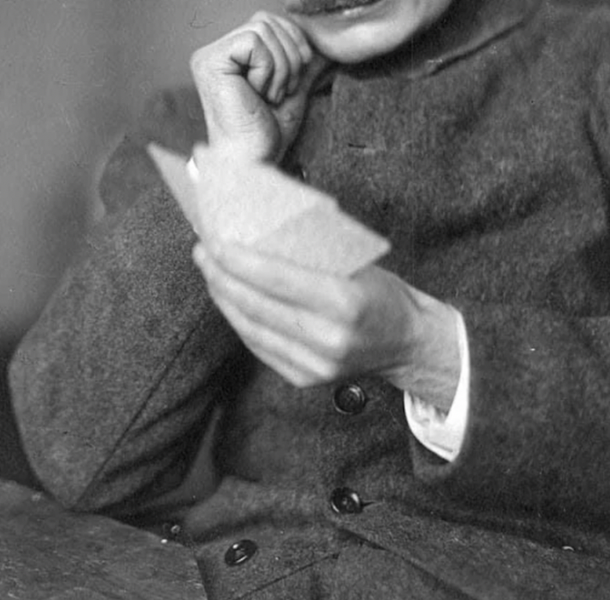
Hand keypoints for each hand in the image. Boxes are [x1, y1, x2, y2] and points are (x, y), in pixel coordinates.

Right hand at [190, 12, 325, 163]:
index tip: (289, 85)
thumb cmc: (269, 130)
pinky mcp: (210, 63)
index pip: (270, 20)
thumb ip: (304, 60)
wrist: (255, 159)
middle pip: (267, 19)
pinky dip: (267, 69)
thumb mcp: (294, 87)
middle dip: (289, 55)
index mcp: (231, 53)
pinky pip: (253, 41)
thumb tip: (327, 41)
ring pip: (262, 28)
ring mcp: (209, 56)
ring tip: (270, 95)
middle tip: (280, 92)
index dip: (293, 45)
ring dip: (280, 66)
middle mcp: (214, 51)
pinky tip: (258, 94)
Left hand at [193, 237, 460, 407]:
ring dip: (223, 296)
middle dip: (220, 275)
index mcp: (346, 303)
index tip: (213, 240)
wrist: (407, 343)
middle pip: (255, 304)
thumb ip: (308, 255)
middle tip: (202, 251)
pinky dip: (238, 319)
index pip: (276, 278)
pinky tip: (227, 298)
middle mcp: (329, 339)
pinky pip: (258, 345)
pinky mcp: (304, 378)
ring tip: (209, 270)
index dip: (237, 260)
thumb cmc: (379, 293)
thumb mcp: (355, 264)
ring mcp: (315, 365)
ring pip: (250, 327)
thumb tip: (253, 232)